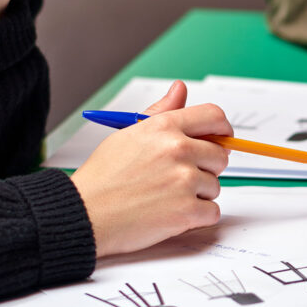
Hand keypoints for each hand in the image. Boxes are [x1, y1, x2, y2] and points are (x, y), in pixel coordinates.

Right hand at [70, 80, 231, 257]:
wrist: (83, 215)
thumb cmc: (102, 178)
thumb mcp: (128, 134)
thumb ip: (160, 112)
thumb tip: (180, 89)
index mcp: (164, 127)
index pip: (214, 116)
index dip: (222, 129)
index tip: (221, 139)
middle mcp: (178, 149)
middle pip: (221, 154)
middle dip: (207, 167)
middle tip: (180, 177)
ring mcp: (184, 180)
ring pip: (215, 185)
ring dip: (198, 194)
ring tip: (166, 197)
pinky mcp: (186, 211)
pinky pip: (212, 212)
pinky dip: (197, 217)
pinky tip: (171, 214)